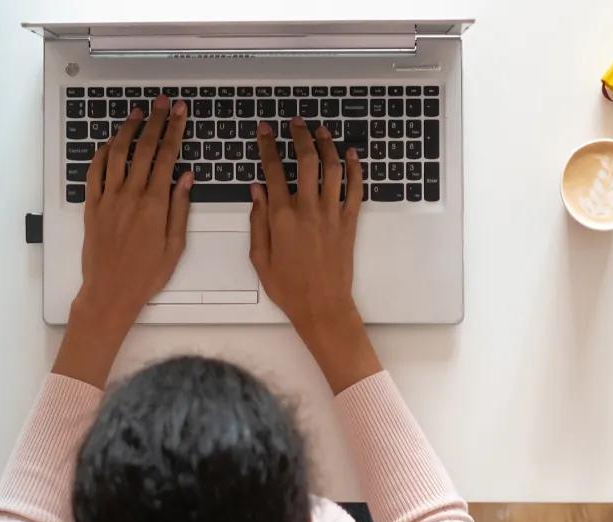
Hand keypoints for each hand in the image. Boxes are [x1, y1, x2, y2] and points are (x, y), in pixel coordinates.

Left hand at [53, 96, 192, 386]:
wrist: (111, 291)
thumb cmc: (146, 275)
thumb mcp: (175, 245)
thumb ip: (181, 207)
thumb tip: (186, 177)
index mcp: (154, 204)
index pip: (167, 156)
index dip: (174, 130)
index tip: (180, 112)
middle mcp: (130, 195)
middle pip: (144, 148)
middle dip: (155, 121)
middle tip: (162, 103)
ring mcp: (108, 199)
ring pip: (116, 153)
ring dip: (127, 130)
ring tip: (137, 114)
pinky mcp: (92, 206)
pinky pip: (94, 172)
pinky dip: (101, 153)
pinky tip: (108, 143)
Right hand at [249, 118, 380, 392]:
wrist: (322, 306)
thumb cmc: (289, 288)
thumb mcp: (260, 258)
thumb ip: (257, 221)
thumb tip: (257, 191)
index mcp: (281, 217)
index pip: (273, 170)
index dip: (268, 146)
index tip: (264, 131)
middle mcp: (308, 210)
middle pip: (306, 160)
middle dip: (300, 136)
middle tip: (295, 123)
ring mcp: (332, 214)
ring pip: (332, 168)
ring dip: (327, 145)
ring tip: (321, 130)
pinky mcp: (349, 223)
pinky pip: (355, 189)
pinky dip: (355, 169)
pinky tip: (351, 154)